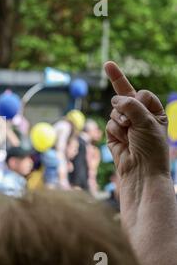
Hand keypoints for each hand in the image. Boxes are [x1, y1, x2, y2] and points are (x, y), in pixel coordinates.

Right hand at [105, 61, 168, 178]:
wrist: (141, 170)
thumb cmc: (150, 147)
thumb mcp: (146, 121)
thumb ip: (130, 104)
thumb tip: (114, 99)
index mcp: (154, 113)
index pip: (142, 94)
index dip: (138, 99)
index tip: (137, 100)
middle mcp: (140, 117)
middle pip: (125, 100)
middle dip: (125, 108)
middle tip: (128, 120)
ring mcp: (126, 125)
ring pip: (115, 112)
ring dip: (120, 121)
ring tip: (128, 135)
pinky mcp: (114, 134)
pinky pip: (109, 123)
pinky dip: (115, 131)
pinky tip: (123, 141)